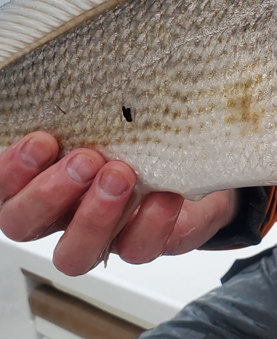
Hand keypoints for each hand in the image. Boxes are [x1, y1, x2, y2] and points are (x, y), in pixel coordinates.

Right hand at [0, 132, 238, 275]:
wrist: (195, 162)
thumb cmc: (141, 136)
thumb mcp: (113, 119)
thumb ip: (91, 114)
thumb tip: (87, 83)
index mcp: (40, 180)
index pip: (4, 187)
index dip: (13, 170)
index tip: (43, 139)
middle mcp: (62, 215)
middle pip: (23, 225)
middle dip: (50, 193)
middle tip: (86, 159)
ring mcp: (100, 238)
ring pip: (73, 255)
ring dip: (93, 216)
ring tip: (121, 176)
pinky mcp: (142, 246)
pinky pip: (137, 250)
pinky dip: (152, 222)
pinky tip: (165, 195)